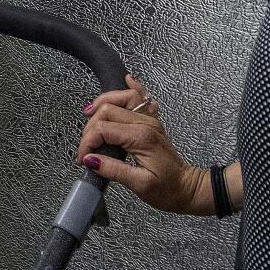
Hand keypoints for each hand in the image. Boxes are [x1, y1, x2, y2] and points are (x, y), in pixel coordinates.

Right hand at [78, 76, 208, 213]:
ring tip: (89, 114)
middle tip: (85, 147)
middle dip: (89, 127)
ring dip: (102, 102)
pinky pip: (141, 99)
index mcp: (141, 137)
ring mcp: (149, 120)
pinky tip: (128, 81)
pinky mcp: (150, 123)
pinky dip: (133, 88)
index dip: (87, 143)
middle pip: (107, 110)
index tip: (83, 158)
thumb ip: (113, 169)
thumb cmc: (167, 188)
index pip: (103, 129)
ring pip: (121, 98)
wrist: (187, 187)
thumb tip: (90, 159)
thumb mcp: (139, 184)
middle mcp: (145, 124)